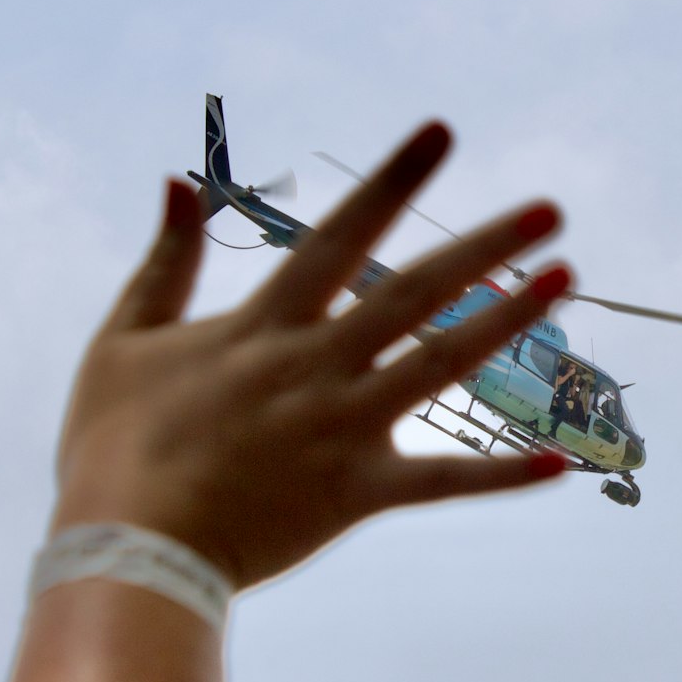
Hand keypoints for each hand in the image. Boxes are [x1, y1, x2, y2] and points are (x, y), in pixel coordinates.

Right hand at [51, 122, 571, 589]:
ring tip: (566, 283)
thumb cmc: (115, 446)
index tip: (442, 133)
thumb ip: (164, 262)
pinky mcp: (355, 494)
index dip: (393, 181)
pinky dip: (500, 476)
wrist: (131, 549)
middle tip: (549, 211)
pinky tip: (561, 462)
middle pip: (414, 292)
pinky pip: (442, 484)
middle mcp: (315, 367)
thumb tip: (178, 181)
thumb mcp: (123, 340)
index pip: (340, 234)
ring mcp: (342, 429)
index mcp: (264, 325)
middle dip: (484, 246)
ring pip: (440, 368)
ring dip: (507, 324)